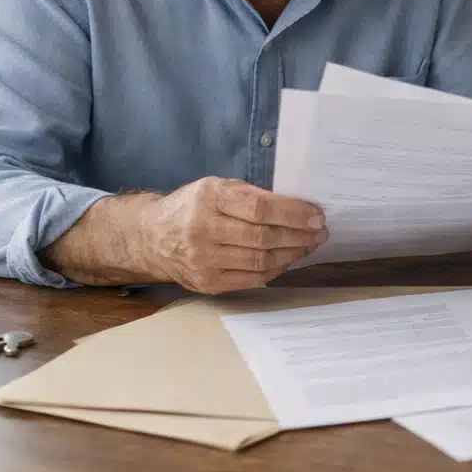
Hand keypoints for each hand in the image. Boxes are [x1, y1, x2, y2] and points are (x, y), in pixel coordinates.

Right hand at [141, 177, 326, 293]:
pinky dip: (275, 269)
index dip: (294, 214)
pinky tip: (288, 260)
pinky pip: (251, 278)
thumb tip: (299, 208)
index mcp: (208, 198)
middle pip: (263, 237)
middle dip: (299, 236)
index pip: (260, 208)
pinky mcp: (206, 282)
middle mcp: (202, 229)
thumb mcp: (217, 188)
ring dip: (292, 254)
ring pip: (260, 260)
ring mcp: (202, 260)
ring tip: (308, 245)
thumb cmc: (193, 207)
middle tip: (320, 233)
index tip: (317, 216)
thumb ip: (252, 196)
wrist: (150, 237)